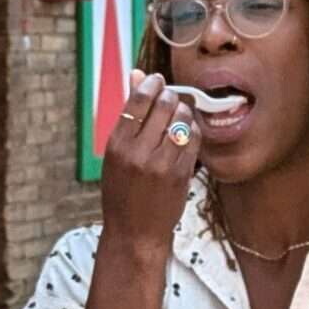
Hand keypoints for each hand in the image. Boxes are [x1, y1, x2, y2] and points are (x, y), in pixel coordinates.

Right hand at [98, 72, 200, 254]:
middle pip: (164, 105)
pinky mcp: (181, 174)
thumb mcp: (116, 154)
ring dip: (183, 111)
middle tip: (170, 97)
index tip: (157, 80)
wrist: (135, 233)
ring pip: (182, 119)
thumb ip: (128, 116)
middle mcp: (138, 152)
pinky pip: (193, 139)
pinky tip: (186, 134)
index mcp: (116, 144)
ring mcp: (161, 164)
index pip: (138, 99)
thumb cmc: (122, 191)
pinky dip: (192, 130)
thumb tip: (137, 75)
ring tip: (178, 116)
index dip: (151, 83)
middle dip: (170, 95)